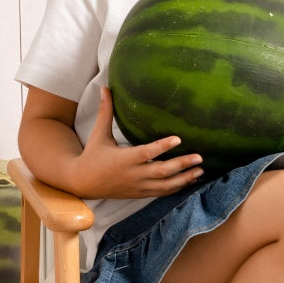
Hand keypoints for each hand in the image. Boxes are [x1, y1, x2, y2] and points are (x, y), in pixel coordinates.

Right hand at [70, 88, 203, 198]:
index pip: (146, 153)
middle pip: (161, 171)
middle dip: (181, 165)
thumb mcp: (98, 134)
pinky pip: (161, 193)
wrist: (83, 183)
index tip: (178, 139)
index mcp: (123, 159)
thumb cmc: (92, 155)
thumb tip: (105, 88)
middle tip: (199, 156)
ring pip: (165, 185)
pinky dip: (176, 188)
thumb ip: (105, 112)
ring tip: (200, 169)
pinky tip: (189, 180)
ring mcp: (138, 186)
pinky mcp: (140, 194)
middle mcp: (133, 174)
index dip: (162, 147)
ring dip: (184, 179)